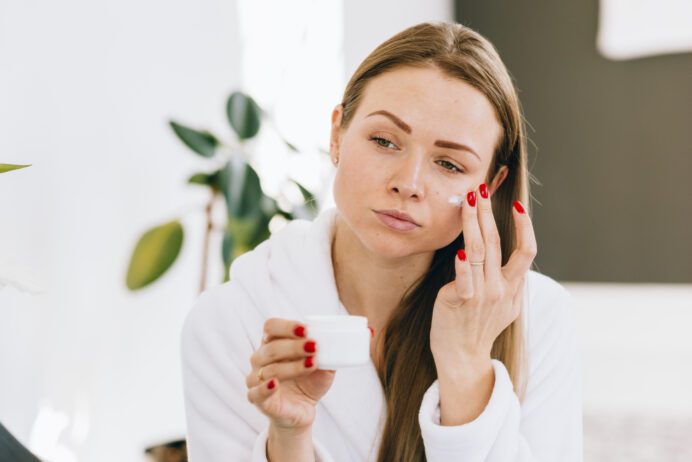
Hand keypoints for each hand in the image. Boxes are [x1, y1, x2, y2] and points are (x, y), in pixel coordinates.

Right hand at [246, 318, 335, 431]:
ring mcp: (256, 378)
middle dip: (294, 346)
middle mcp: (261, 358)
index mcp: (273, 343)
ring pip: (269, 369)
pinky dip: (265, 387)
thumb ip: (329, 353)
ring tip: (312, 364)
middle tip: (314, 346)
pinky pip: (256, 392)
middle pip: (271, 347)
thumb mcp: (322, 366)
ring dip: (292, 366)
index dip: (286, 327)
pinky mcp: (257, 399)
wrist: (301, 410)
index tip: (305, 330)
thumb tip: (346, 339)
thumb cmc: (308, 382)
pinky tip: (275, 383)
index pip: (271, 327)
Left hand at [430, 183, 536, 367]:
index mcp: (512, 288)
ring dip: (473, 223)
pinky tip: (460, 248)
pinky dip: (463, 263)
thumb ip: (509, 283)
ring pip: (479, 251)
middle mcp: (500, 289)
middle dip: (488, 212)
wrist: (463, 358)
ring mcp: (482, 295)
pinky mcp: (461, 301)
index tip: (516, 205)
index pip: (526, 251)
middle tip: (482, 189)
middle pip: (498, 242)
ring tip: (468, 201)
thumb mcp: (505, 308)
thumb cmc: (478, 329)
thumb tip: (511, 260)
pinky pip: (464, 278)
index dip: (525, 226)